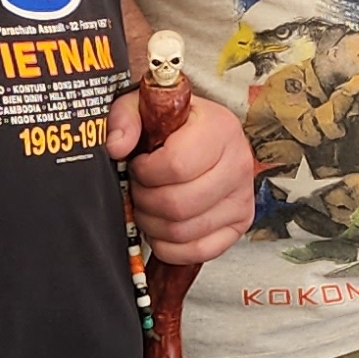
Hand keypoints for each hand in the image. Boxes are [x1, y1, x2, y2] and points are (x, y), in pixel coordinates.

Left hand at [107, 92, 252, 262]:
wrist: (206, 134)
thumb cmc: (174, 123)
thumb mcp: (145, 106)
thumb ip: (125, 117)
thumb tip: (116, 146)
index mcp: (220, 128)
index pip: (176, 166)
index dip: (145, 172)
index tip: (138, 165)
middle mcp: (238, 164)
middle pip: (178, 205)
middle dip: (145, 201)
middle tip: (138, 188)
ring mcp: (242, 198)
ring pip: (184, 231)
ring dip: (153, 225)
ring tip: (148, 205)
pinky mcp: (239, 224)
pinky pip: (198, 251)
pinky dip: (170, 247)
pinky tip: (162, 226)